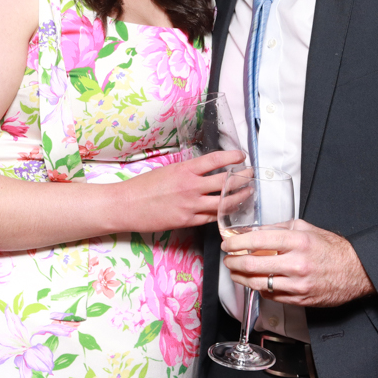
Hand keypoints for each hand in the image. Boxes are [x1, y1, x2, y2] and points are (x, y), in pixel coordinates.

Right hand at [117, 149, 245, 232]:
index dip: (232, 157)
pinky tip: (229, 211)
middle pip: (225, 182)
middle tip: (250, 175)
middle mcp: (190, 187)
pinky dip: (222, 214)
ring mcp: (190, 205)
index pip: (216, 160)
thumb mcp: (168, 171)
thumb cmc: (144, 186)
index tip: (241, 156)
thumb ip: (188, 172)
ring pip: (223, 203)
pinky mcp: (187, 221)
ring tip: (248, 193)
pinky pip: (211, 218)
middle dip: (242, 178)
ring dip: (238, 198)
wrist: (126, 205)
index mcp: (185, 170)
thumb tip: (205, 172)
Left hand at [222, 219, 373, 306]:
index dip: (236, 243)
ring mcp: (297, 284)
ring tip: (235, 272)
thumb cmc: (332, 249)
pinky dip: (259, 288)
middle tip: (228, 259)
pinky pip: (271, 296)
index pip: (257, 240)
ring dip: (241, 278)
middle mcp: (296, 263)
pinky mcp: (300, 299)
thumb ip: (279, 228)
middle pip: (252, 265)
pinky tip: (255, 282)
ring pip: (258, 284)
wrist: (356, 271)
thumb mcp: (306, 228)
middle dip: (233, 263)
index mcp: (297, 241)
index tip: (228, 244)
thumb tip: (254, 231)